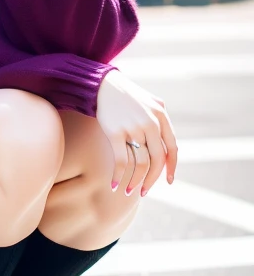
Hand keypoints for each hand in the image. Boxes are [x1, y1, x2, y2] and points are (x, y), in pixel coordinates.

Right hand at [96, 68, 177, 196]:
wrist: (102, 85)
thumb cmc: (127, 97)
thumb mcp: (150, 104)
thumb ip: (161, 123)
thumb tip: (167, 150)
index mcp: (161, 115)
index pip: (172, 147)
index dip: (171, 167)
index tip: (168, 181)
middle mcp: (151, 122)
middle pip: (158, 159)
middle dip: (152, 179)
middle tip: (145, 191)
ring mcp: (133, 127)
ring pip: (141, 163)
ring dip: (136, 182)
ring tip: (130, 191)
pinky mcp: (115, 132)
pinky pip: (121, 161)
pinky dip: (119, 176)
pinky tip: (114, 184)